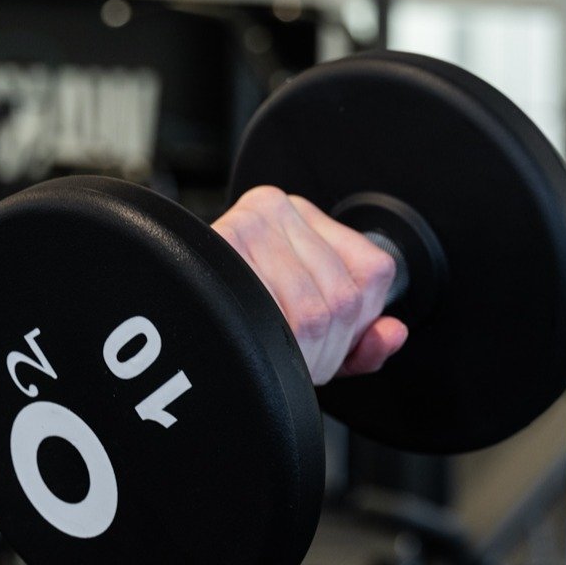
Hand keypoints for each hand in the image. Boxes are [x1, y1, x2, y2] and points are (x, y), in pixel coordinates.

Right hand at [212, 186, 407, 383]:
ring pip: (317, 311)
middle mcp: (276, 209)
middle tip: (297, 355)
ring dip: (305, 353)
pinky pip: (285, 315)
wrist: (172, 324)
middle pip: (345, 298)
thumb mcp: (309, 330)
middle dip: (329, 346)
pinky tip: (260, 341)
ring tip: (277, 353)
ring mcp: (251, 225)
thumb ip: (360, 338)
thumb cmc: (231, 319)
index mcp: (301, 214)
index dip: (357, 323)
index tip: (326, 339)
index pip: (373, 273)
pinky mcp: (227, 245)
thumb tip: (393, 334)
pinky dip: (280, 343)